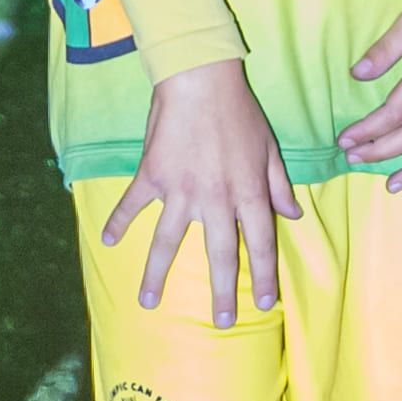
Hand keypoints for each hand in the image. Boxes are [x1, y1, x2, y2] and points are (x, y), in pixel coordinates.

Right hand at [109, 57, 300, 324]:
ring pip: (168, 242)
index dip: (263, 276)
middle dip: (221, 292)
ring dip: (156, 274)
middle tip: (221, 321)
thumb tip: (292, 216)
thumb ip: (280, 185)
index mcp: (248, 193)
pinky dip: (119, 223)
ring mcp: (181, 190)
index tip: (264, 303)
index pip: (259, 244)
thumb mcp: (269, 148)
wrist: (201, 79)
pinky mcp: (153, 176)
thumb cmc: (239, 111)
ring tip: (148, 303)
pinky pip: (133, 205)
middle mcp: (216, 199)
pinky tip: (108, 243)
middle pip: (219, 254)